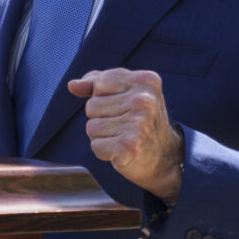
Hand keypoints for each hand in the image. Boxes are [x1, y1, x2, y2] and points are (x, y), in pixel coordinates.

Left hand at [69, 69, 181, 199]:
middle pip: (92, 106)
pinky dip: (105, 152)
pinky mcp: (130, 145)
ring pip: (92, 127)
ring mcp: (139, 122)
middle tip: (124, 126)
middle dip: (101, 119)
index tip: (123, 107)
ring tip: (123, 138)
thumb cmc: (140, 122)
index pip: (99, 82)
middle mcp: (144, 99)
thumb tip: (72, 86)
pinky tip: (122, 151)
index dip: (103, 97)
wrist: (166, 158)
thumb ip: (97, 83)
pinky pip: (96, 146)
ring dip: (102, 137)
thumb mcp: (125, 94)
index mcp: (145, 80)